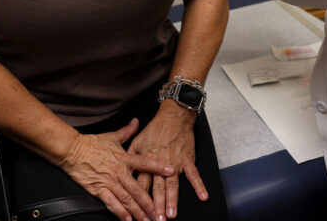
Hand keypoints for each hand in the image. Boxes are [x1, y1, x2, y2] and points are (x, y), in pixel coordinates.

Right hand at [60, 118, 173, 220]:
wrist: (72, 150)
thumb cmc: (92, 143)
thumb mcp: (112, 136)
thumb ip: (127, 131)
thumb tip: (137, 121)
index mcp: (124, 158)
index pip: (145, 162)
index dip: (158, 167)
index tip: (171, 172)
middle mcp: (119, 171)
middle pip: (138, 189)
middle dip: (150, 203)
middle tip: (159, 213)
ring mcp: (109, 181)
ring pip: (127, 199)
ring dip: (138, 211)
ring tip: (147, 220)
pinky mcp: (98, 189)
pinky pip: (111, 203)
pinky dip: (120, 212)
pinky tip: (127, 220)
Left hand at [128, 104, 208, 219]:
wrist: (173, 117)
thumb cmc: (155, 129)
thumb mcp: (137, 141)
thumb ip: (130, 157)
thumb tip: (123, 168)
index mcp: (146, 162)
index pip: (141, 184)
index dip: (139, 199)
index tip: (138, 212)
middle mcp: (160, 165)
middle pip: (157, 188)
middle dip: (156, 206)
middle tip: (157, 219)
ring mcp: (175, 163)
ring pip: (173, 185)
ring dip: (172, 200)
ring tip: (172, 214)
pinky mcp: (187, 160)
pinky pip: (194, 175)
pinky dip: (199, 186)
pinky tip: (203, 196)